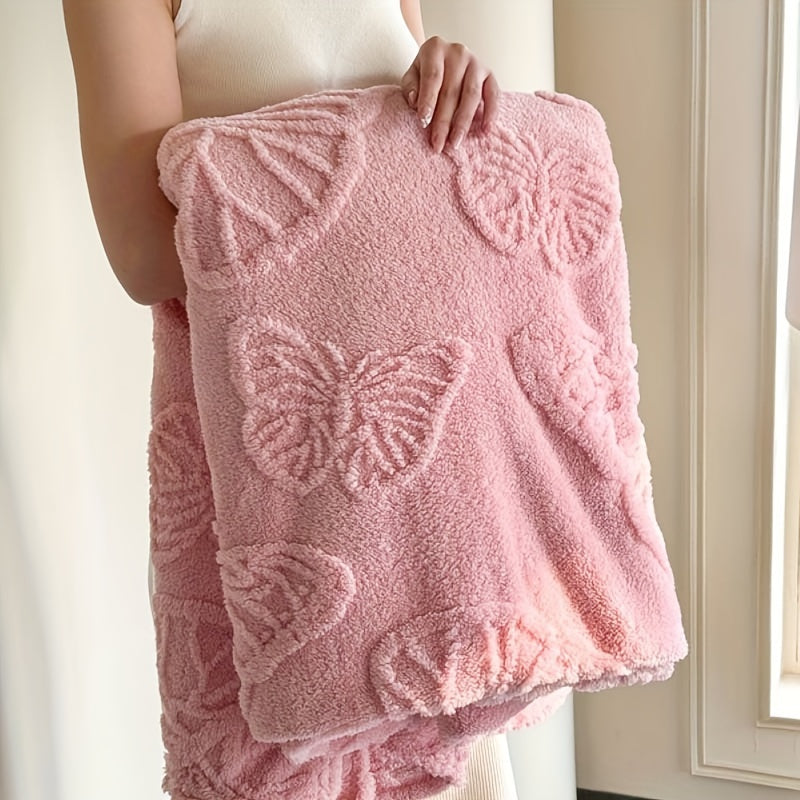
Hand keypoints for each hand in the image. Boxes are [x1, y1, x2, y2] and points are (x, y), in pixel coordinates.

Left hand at [400, 35, 499, 153]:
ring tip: (455, 143)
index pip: (432, 77)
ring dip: (463, 122)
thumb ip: (410, 87)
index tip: (423, 123)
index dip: (428, 101)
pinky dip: (491, 113)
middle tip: (438, 144)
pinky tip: (485, 131)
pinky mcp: (490, 74)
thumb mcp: (411, 76)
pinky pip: (493, 95)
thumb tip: (415, 101)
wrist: (444, 61)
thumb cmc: (424, 73)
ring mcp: (476, 63)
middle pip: (451, 91)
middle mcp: (458, 52)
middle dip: (444, 121)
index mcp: (435, 48)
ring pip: (471, 95)